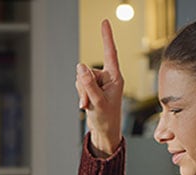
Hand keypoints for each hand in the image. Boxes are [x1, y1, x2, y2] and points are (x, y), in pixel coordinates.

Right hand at [75, 19, 123, 156]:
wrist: (104, 132)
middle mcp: (108, 77)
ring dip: (81, 93)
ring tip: (89, 106)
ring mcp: (99, 83)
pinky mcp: (92, 88)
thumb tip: (80, 66)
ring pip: (81, 79)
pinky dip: (80, 95)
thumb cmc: (107, 118)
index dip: (106, 37)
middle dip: (83, 87)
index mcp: (115, 77)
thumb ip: (88, 84)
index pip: (110, 53)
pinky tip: (86, 106)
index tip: (105, 22)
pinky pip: (79, 85)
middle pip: (87, 71)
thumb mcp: (97, 102)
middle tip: (88, 103)